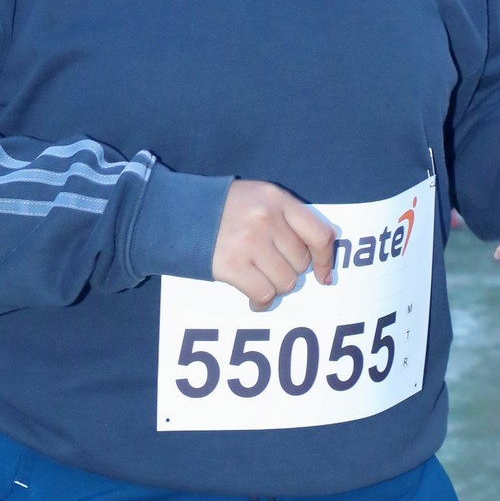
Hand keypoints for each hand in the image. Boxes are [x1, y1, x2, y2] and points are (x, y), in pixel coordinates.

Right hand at [212, 180, 337, 309]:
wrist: (174, 213)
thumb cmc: (220, 209)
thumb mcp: (257, 198)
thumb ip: (286, 219)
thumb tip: (318, 258)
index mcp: (277, 199)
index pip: (319, 234)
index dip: (326, 260)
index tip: (324, 276)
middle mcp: (267, 218)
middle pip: (300, 263)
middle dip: (289, 271)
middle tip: (270, 269)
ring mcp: (249, 242)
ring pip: (286, 282)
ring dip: (275, 287)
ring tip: (260, 281)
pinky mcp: (232, 264)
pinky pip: (264, 294)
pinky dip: (262, 302)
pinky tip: (254, 299)